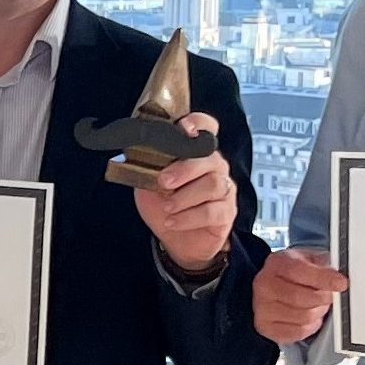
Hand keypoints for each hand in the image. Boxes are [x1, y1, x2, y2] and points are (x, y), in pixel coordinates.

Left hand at [132, 113, 234, 273]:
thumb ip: (148, 166)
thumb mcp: (148, 183)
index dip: (199, 123)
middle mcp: (214, 167)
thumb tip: (137, 152)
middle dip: (184, 169)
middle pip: (209, 158)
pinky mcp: (226, 212)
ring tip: (168, 207)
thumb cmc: (165, 208)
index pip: (207, 128)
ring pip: (212, 184)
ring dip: (185, 197)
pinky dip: (189, 217)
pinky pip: (212, 211)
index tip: (185, 128)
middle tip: (164, 182)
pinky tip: (173, 221)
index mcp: (196, 154)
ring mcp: (224, 189)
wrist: (175, 241)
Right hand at [253, 247, 347, 345]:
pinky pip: (298, 332)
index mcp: (276, 263)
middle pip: (301, 297)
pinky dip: (310, 326)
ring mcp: (262, 308)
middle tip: (329, 296)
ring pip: (302, 317)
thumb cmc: (291, 274)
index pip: (298, 271)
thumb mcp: (307, 260)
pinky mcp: (266, 327)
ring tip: (319, 306)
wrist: (270, 287)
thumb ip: (322, 266)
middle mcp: (264, 286)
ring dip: (318, 313)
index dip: (323, 278)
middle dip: (323, 299)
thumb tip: (338, 278)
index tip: (341, 283)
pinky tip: (310, 318)